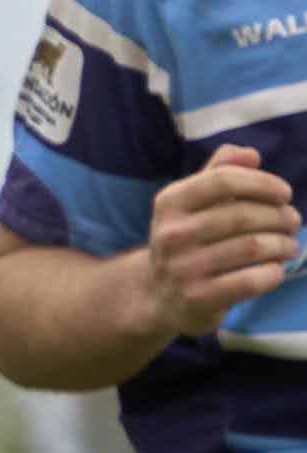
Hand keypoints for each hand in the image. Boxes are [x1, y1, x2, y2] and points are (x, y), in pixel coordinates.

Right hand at [146, 144, 302, 338]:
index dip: (262, 183)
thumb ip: (220, 171)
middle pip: (244, 215)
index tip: (284, 193)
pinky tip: (274, 269)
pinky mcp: (198, 298)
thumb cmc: (189, 239)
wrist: (160, 294)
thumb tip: (251, 155)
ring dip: (283, 245)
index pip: (222, 180)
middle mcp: (171, 234)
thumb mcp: (194, 201)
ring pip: (253, 247)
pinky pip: (252, 280)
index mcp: (170, 202)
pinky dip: (273, 272)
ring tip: (289, 245)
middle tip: (293, 222)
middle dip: (280, 217)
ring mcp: (183, 268)